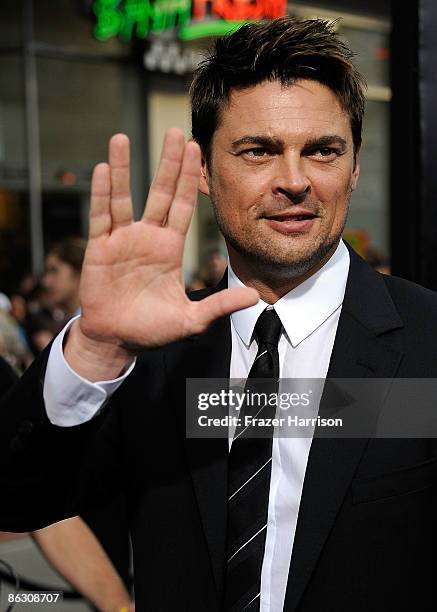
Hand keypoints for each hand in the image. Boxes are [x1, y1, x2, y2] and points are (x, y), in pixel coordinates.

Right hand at [74, 130, 256, 357]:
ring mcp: (122, 240)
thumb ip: (219, 305)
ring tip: (122, 137)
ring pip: (123, 197)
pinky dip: (100, 194)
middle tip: (175, 132)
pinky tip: (103, 169)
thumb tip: (255, 297)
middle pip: (159, 193)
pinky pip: (100, 217)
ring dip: (123, 168)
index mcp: (169, 248)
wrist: (118, 340)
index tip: (196, 151)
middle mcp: (147, 237)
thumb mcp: (191, 320)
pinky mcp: (99, 249)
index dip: (190, 180)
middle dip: (168, 164)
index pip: (183, 207)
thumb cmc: (152, 329)